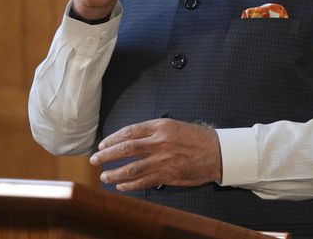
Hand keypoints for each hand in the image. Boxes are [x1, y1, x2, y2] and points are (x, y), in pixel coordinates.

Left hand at [90, 119, 222, 190]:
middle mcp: (159, 143)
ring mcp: (162, 160)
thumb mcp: (175, 125)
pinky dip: (129, 185)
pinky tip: (121, 186)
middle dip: (106, 156)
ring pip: (130, 169)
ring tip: (105, 176)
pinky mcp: (167, 175)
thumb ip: (154, 131)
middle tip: (95, 159)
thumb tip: (132, 139)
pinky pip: (143, 182)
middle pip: (125, 149)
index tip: (102, 144)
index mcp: (161, 127)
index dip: (112, 139)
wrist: (217, 152)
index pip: (129, 132)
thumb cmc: (198, 138)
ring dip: (114, 174)